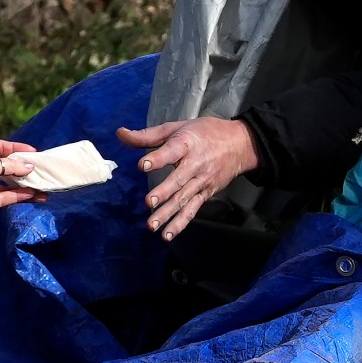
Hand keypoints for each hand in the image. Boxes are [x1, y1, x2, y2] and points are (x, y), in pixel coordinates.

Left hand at [0, 139, 47, 217]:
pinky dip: (19, 196)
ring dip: (25, 186)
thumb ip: (11, 166)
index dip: (15, 148)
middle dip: (24, 169)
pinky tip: (33, 195)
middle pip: (8, 167)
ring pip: (9, 185)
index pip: (0, 147)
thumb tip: (29, 168)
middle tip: (41, 171)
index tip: (32, 152)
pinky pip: (6, 197)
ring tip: (43, 187)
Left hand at [116, 118, 258, 239]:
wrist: (241, 144)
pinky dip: (181, 223)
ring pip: (184, 199)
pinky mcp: (206, 193)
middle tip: (148, 202)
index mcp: (187, 143)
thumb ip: (147, 135)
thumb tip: (120, 134)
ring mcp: (202, 181)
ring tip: (152, 225)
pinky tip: (168, 234)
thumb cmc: (205, 133)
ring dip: (168, 213)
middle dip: (164, 192)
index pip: (172, 151)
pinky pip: (192, 210)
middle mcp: (196, 164)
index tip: (142, 165)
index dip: (158, 158)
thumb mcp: (177, 128)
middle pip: (178, 180)